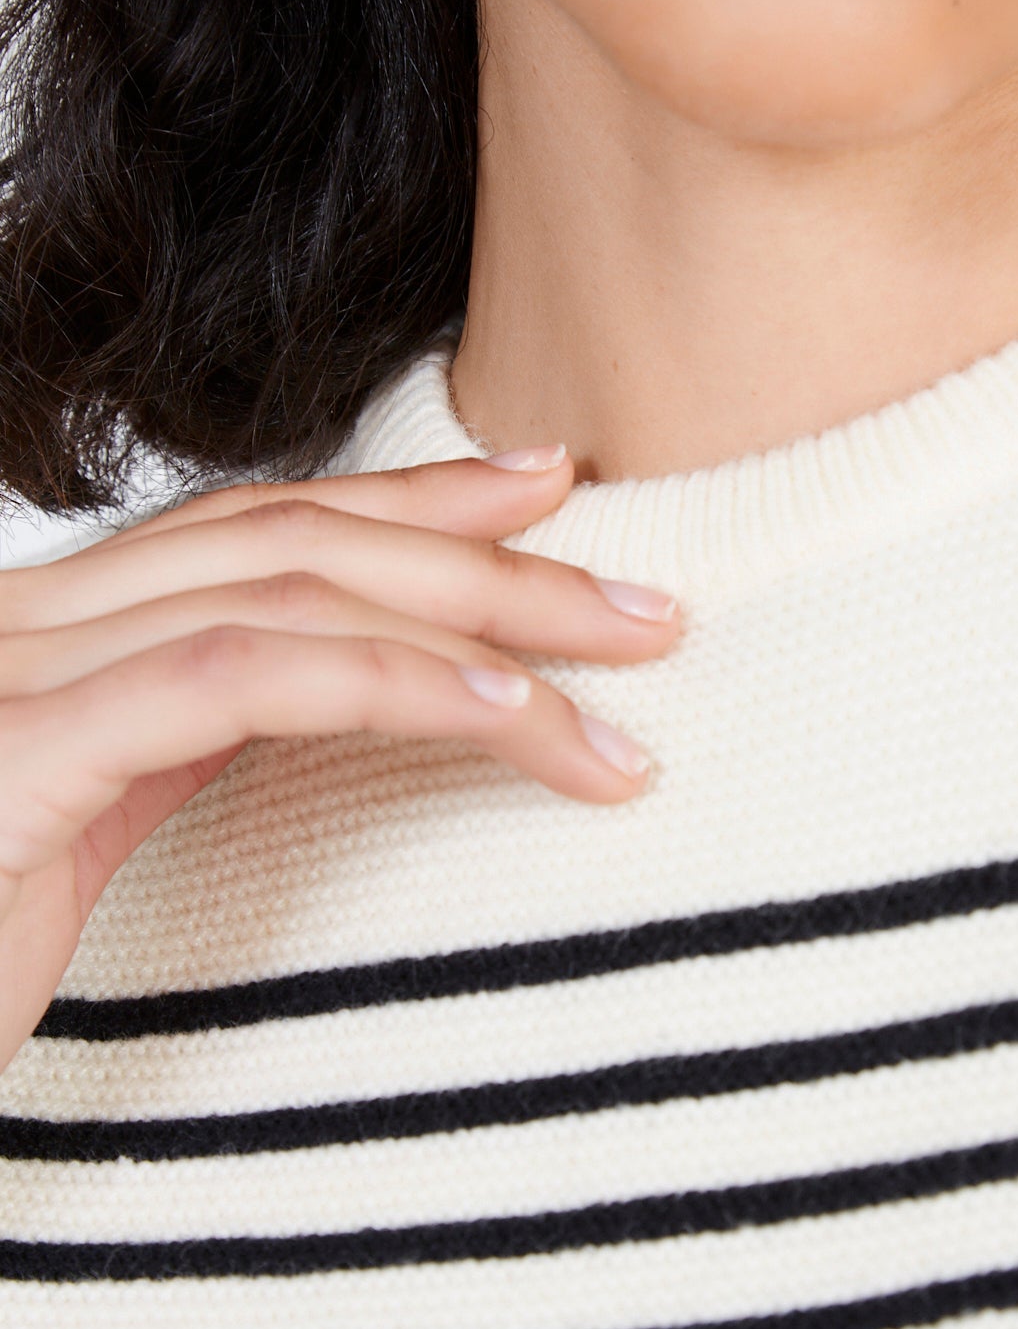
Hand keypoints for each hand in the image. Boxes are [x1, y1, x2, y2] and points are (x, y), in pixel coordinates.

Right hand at [0, 448, 681, 1070]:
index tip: (545, 496)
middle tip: (644, 598)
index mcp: (61, 640)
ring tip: (627, 672)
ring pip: (295, 594)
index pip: (261, 534)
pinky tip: (515, 721)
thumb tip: (312, 692)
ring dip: (484, 625)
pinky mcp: (24, 753)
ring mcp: (23, 677)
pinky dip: (397, 685)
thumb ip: (166, 742)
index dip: (412, 501)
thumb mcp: (72, 832)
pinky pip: (244, 682)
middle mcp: (38, 628)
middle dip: (488, 555)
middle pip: (300, 540)